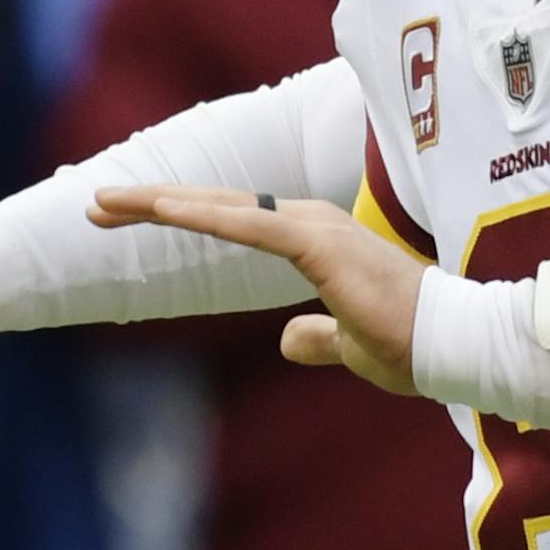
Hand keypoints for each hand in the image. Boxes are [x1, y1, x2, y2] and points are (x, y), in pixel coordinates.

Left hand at [89, 186, 424, 395]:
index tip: (132, 217)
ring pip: (222, 206)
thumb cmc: (412, 344)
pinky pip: (248, 223)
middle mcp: (311, 223)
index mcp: (317, 241)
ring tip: (104, 202)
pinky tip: (160, 208)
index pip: (237, 221)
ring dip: (161, 202)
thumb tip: (286, 339)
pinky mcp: (319, 244)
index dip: (185, 215)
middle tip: (95, 203)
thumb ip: (318, 338)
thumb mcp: (351, 346)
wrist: (454, 347)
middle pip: (218, 205)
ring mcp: (315, 228)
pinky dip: (202, 214)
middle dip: (154, 202)